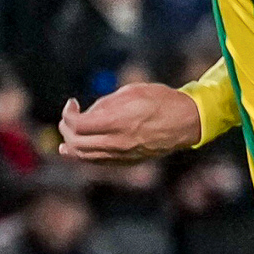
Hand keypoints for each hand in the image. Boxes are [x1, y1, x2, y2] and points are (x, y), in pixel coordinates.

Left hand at [59, 82, 201, 162]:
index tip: (72, 104)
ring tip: (67, 135)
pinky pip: (99, 162)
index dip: (68, 114)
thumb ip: (105, 104)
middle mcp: (118, 142)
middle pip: (77, 143)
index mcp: (118, 122)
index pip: (78, 125)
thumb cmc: (162, 101)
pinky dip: (85, 155)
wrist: (188, 122)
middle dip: (66, 129)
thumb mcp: (131, 92)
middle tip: (68, 118)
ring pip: (85, 157)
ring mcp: (123, 155)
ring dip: (71, 146)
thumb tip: (86, 113)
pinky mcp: (128, 161)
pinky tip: (79, 149)